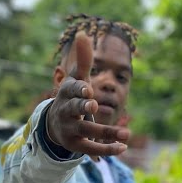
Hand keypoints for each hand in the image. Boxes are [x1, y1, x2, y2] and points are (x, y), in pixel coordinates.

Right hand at [45, 32, 129, 158]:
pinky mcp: (75, 145)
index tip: (89, 90)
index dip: (79, 89)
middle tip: (94, 105)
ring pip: (87, 130)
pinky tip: (122, 148)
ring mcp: (69, 129)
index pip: (71, 89)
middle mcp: (65, 111)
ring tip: (126, 133)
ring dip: (106, 132)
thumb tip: (82, 33)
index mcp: (66, 92)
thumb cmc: (72, 96)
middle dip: (83, 107)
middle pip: (74, 109)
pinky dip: (106, 149)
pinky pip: (91, 149)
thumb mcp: (77, 79)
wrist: (55, 124)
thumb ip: (83, 60)